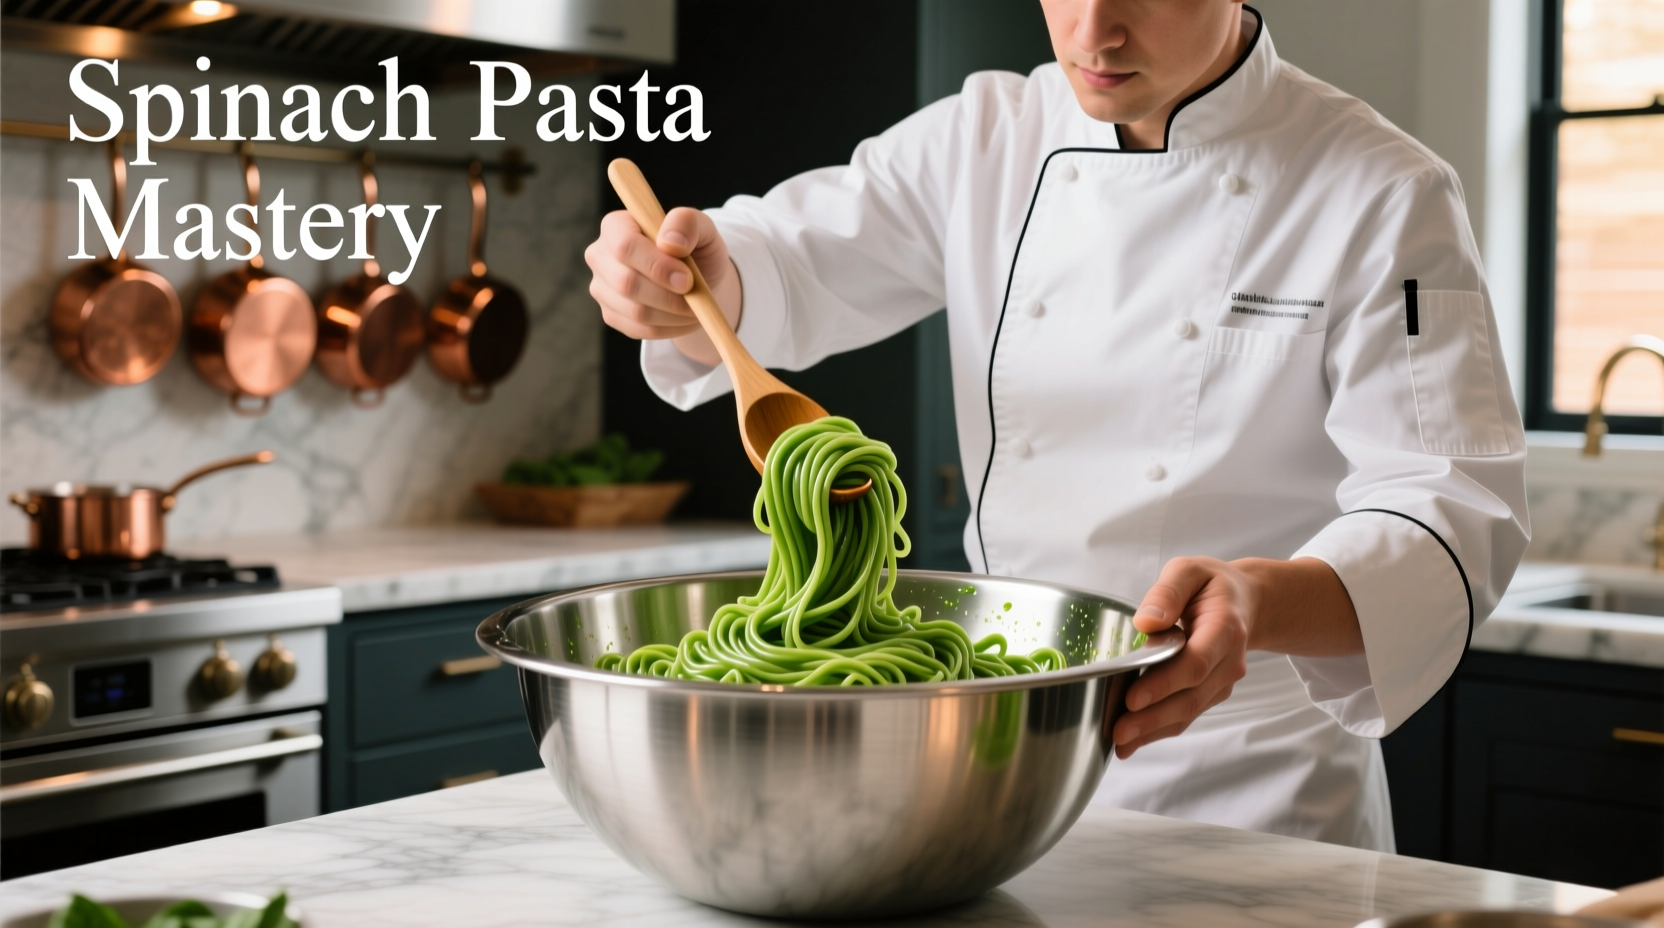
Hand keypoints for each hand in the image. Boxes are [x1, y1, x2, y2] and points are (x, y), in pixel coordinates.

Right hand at [584, 205, 741, 365]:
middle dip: (668, 296)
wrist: (694, 279)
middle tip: (695, 296)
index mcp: (616, 225)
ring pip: (634, 311)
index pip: (625, 246)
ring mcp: (601, 287)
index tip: (686, 279)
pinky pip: (638, 330)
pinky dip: (668, 329)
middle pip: (626, 283)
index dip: (656, 266)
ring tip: (696, 308)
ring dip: (672, 315)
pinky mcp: (610, 314)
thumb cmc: (695, 248)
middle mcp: (600, 255)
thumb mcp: (702, 227)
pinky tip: (684, 318)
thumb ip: (687, 223)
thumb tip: (671, 242)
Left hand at [1113, 557, 1251, 758]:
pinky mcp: (1212, 692)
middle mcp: (1228, 660)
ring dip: (1154, 730)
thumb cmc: (1211, 586)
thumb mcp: (1189, 570)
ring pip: (1189, 711)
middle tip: (1119, 730)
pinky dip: (1161, 729)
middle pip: (1191, 695)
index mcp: (1224, 627)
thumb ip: (1168, 591)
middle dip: (1153, 717)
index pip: (1195, 662)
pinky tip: (1134, 740)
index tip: (1133, 697)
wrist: (1246, 602)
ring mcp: (1222, 681)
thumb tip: (1147, 621)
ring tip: (1119, 742)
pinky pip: (1187, 714)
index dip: (1164, 683)